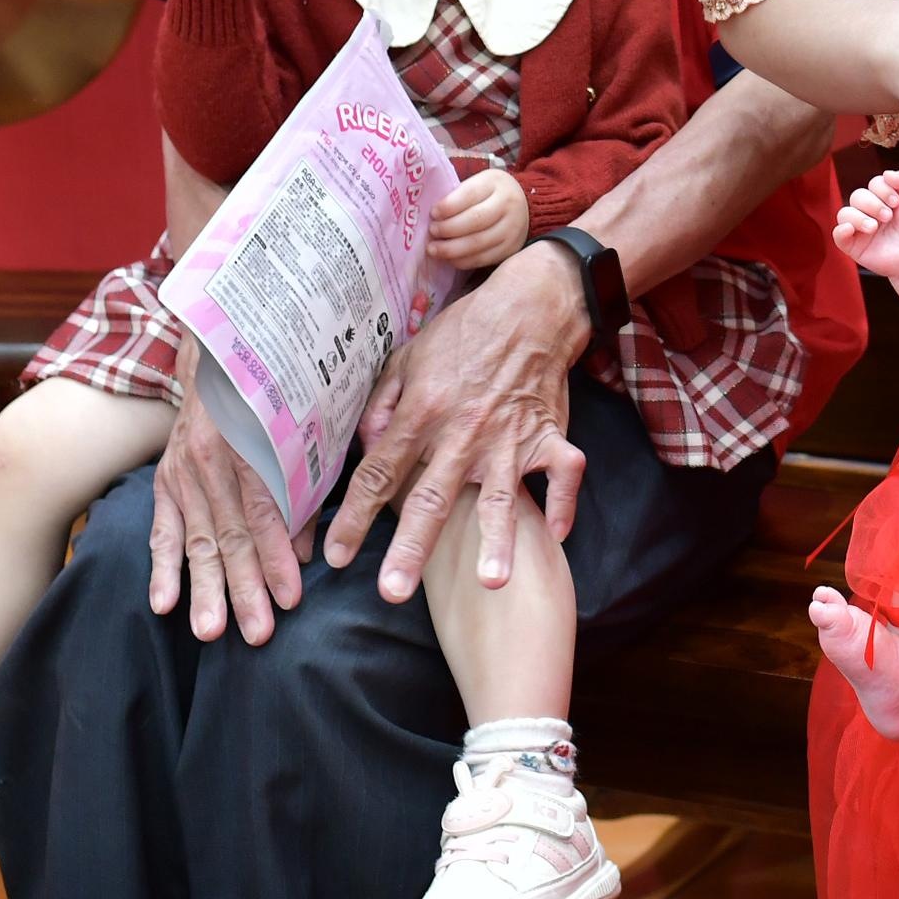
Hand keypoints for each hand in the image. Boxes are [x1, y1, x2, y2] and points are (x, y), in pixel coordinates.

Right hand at [145, 389, 303, 641]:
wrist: (217, 356)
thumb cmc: (277, 395)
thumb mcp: (305, 423)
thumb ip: (307, 483)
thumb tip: (306, 549)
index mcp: (248, 440)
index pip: (264, 510)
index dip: (276, 556)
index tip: (290, 598)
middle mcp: (208, 460)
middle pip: (229, 534)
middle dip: (244, 588)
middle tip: (257, 634)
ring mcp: (181, 473)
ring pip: (196, 540)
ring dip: (204, 590)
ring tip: (211, 632)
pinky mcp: (163, 482)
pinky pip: (162, 531)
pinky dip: (162, 568)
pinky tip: (163, 604)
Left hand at [339, 243, 589, 600]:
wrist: (531, 307)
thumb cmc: (465, 333)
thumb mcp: (409, 356)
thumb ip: (382, 402)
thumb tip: (363, 446)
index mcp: (423, 412)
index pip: (379, 473)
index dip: (354, 516)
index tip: (335, 556)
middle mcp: (463, 432)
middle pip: (431, 498)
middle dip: (411, 547)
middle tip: (394, 591)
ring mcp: (511, 438)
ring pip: (500, 497)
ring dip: (497, 540)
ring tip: (491, 582)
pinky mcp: (551, 436)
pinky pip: (563, 475)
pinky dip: (563, 505)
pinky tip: (555, 536)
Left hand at [429, 166, 531, 268]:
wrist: (523, 206)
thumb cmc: (489, 194)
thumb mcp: (478, 184)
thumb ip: (458, 195)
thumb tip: (431, 216)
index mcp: (496, 183)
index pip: (469, 194)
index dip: (448, 206)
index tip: (433, 213)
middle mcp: (509, 204)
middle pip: (475, 220)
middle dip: (448, 228)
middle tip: (432, 232)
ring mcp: (512, 229)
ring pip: (478, 242)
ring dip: (451, 249)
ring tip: (434, 249)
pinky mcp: (511, 249)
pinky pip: (483, 259)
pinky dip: (462, 261)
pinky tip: (449, 259)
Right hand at [833, 170, 898, 279]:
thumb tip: (886, 173)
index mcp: (883, 199)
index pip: (873, 184)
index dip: (883, 190)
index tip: (897, 202)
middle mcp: (869, 211)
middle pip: (857, 196)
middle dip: (872, 204)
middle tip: (888, 217)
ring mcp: (860, 229)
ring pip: (845, 213)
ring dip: (859, 217)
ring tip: (874, 227)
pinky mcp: (854, 246)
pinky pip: (838, 235)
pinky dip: (841, 230)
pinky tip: (851, 229)